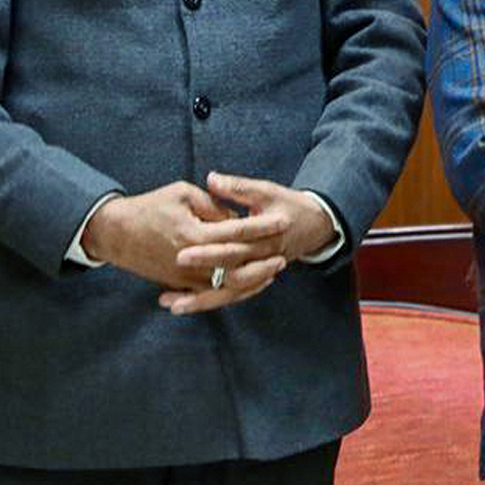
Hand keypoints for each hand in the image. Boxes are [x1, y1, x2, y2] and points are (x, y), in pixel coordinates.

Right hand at [82, 181, 289, 311]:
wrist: (115, 233)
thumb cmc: (149, 207)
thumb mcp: (182, 193)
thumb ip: (213, 204)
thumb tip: (235, 217)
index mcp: (195, 234)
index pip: (238, 231)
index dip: (263, 225)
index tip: (283, 220)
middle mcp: (192, 260)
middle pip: (237, 264)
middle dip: (263, 259)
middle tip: (285, 254)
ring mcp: (185, 276)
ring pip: (226, 286)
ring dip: (252, 281)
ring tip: (272, 273)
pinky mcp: (179, 284)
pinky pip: (211, 293)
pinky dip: (232, 290)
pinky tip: (249, 284)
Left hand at [161, 172, 339, 314]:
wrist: (314, 225)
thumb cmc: (288, 205)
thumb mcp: (267, 191)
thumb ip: (238, 187)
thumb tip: (211, 179)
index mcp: (266, 238)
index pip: (234, 247)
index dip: (208, 251)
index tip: (182, 252)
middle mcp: (262, 260)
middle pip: (229, 276)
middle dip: (198, 279)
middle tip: (170, 278)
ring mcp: (258, 273)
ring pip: (228, 293)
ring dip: (200, 301)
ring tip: (170, 304)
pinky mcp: (252, 279)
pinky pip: (230, 296)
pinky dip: (207, 302)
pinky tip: (182, 304)